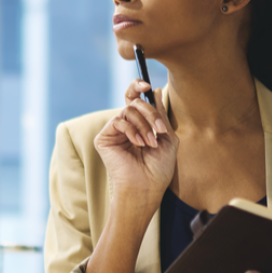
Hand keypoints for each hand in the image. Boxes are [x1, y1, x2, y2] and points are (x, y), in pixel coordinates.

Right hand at [93, 80, 176, 219]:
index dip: (138, 87)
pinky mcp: (104, 138)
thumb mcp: (167, 138)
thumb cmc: (158, 169)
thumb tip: (155, 90)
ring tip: (150, 142)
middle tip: (159, 129)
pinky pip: (118, 121)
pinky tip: (139, 144)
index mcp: (139, 124)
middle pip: (134, 101)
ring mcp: (114, 131)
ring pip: (128, 110)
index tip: (147, 84)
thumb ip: (160, 114)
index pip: (135, 99)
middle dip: (149, 112)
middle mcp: (126, 126)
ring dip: (144, 125)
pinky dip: (132, 130)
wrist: (146, 187)